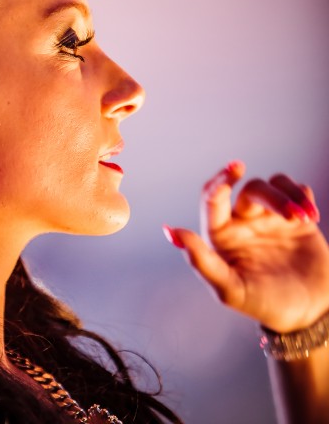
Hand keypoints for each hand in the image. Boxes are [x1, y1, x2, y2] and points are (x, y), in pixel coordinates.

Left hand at [164, 161, 328, 332]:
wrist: (306, 313)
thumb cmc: (263, 303)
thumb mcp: (229, 289)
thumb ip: (200, 261)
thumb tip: (170, 231)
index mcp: (220, 235)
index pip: (213, 199)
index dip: (220, 181)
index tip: (235, 168)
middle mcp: (241, 222)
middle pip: (250, 190)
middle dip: (271, 197)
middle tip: (292, 216)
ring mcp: (268, 218)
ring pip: (272, 186)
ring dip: (290, 197)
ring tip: (305, 219)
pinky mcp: (294, 219)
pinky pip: (295, 190)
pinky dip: (302, 194)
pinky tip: (310, 215)